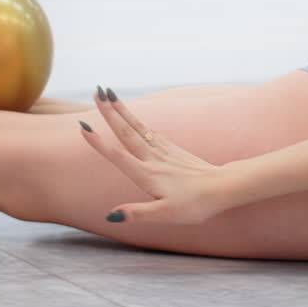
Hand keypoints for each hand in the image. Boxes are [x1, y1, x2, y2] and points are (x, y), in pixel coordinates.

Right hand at [80, 86, 228, 224]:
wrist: (224, 188)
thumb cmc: (196, 205)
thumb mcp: (166, 215)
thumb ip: (138, 214)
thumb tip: (111, 215)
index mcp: (147, 174)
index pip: (118, 156)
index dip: (99, 143)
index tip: (83, 127)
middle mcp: (153, 158)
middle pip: (126, 132)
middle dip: (110, 112)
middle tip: (97, 91)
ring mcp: (164, 152)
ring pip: (138, 127)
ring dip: (122, 110)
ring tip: (109, 94)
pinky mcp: (173, 150)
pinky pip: (150, 131)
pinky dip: (138, 121)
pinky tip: (134, 118)